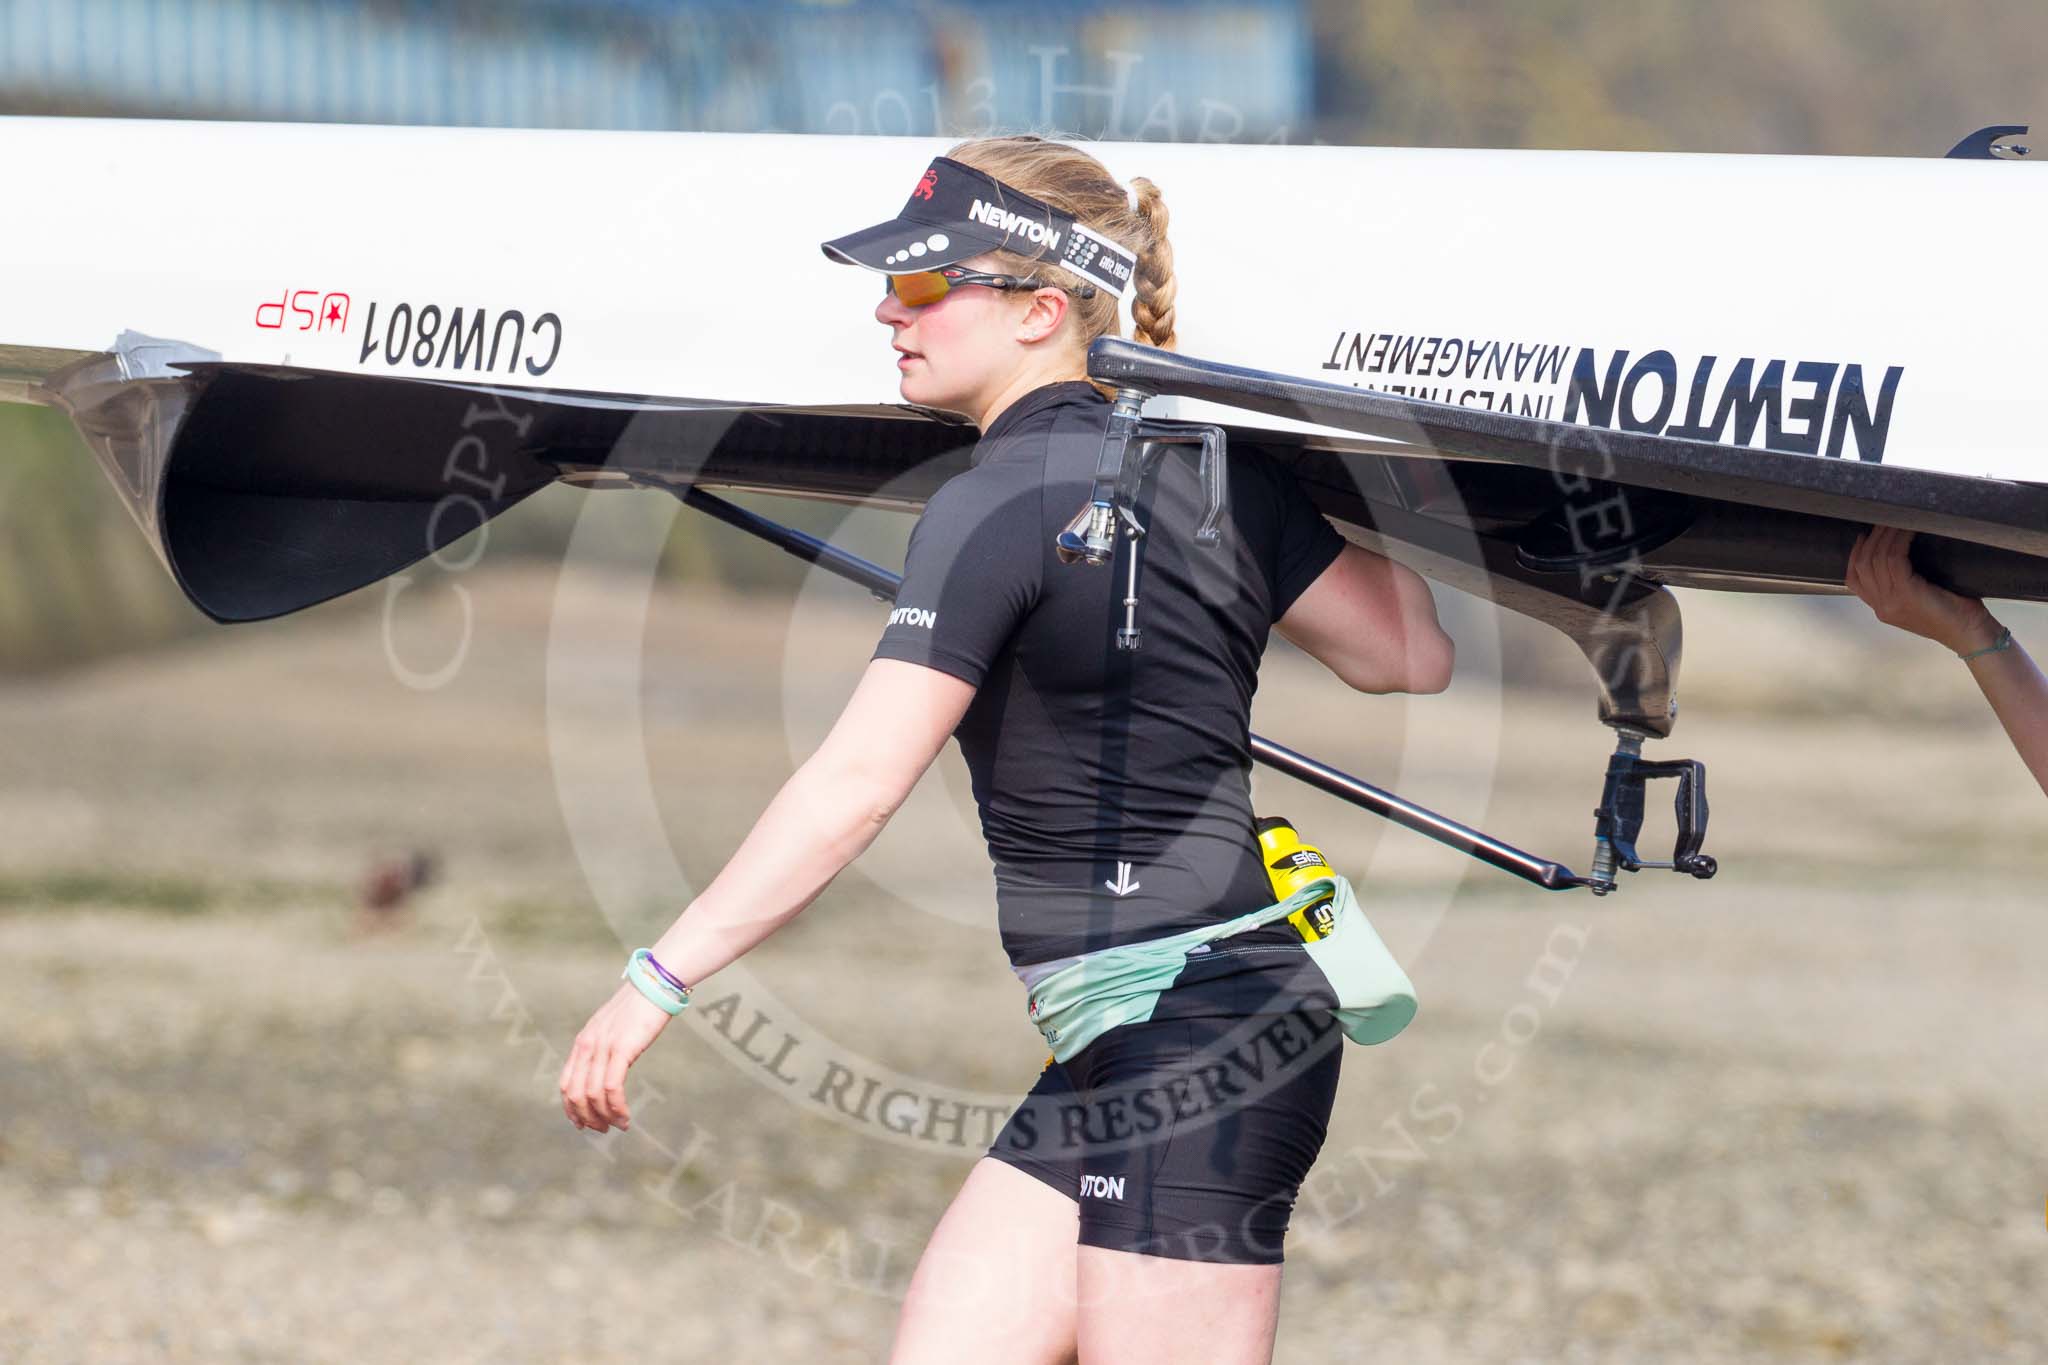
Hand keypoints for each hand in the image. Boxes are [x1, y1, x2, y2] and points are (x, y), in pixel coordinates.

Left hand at [558, 980, 673, 1131]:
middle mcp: (588, 1045)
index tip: (583, 1124)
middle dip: (587, 1118)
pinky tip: (625, 1116)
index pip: (566, 1084)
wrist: (655, 984)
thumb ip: (604, 1047)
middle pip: (575, 1094)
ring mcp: (603, 1047)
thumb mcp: (613, 1028)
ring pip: (592, 1095)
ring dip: (604, 1117)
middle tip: (603, 1130)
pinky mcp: (621, 1049)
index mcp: (583, 1042)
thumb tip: (607, 1068)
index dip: (571, 1109)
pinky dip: (616, 1108)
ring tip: (619, 1126)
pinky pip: (611, 1087)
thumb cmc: (639, 1007)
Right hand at [1845, 525, 1998, 653]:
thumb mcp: (1919, 601)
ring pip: (1876, 559)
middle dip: (1871, 539)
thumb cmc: (1954, 614)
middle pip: (1863, 565)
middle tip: (1883, 521)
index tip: (1863, 536)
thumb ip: (1903, 586)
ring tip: (1897, 521)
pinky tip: (1909, 530)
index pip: (1853, 580)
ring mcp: (1892, 601)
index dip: (1855, 554)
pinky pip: (1895, 559)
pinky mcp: (1907, 592)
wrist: (1970, 633)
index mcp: (1882, 609)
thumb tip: (1899, 554)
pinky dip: (1900, 540)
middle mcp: (1882, 606)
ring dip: (1886, 535)